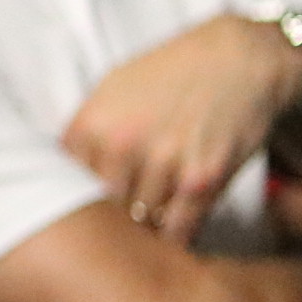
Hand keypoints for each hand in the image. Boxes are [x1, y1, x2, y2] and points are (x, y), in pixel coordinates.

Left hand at [65, 14, 301, 245]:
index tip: (82, 216)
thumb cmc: (172, 72)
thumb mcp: (112, 88)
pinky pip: (178, 229)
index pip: (65, 187)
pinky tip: (168, 240)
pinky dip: (172, 241)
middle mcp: (124, 145)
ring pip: (138, 225)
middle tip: (110, 240)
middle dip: (107, 226)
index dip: (74, 206)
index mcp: (93, 124)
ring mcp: (165, 164)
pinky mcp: (204, 181)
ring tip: (140, 243)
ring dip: (140, 237)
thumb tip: (61, 173)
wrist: (240, 57)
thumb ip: (85, 132)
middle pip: (101, 211)